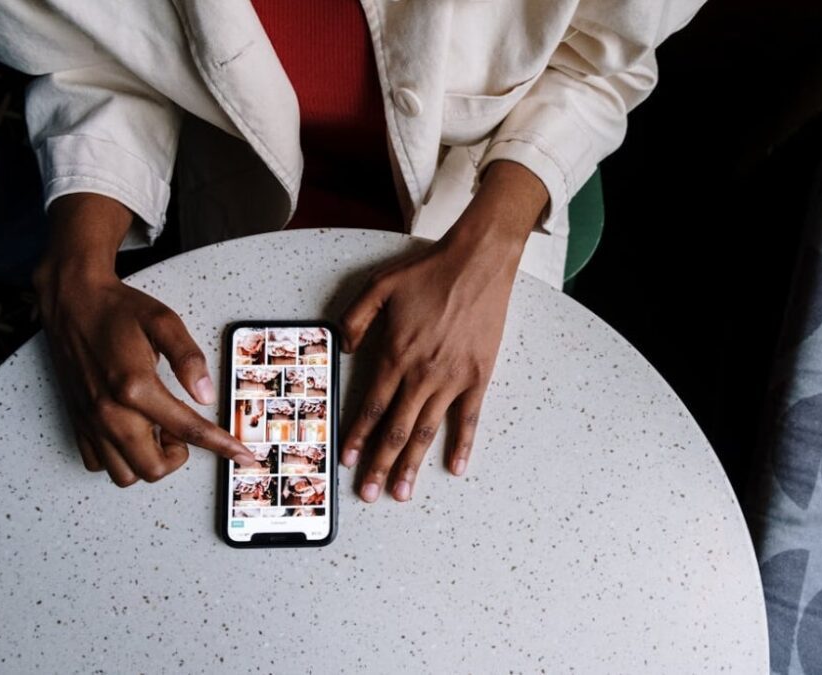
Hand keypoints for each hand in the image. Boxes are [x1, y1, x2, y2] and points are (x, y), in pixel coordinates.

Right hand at [35, 194, 255, 486]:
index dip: (222, 446)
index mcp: (135, 387)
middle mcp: (110, 411)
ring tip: (156, 428)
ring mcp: (91, 421)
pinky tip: (133, 431)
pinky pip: (99, 464)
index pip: (189, 430)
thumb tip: (206, 394)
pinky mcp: (77, 422)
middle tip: (181, 426)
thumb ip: (189, 359)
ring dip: (148, 460)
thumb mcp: (164, 322)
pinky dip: (120, 458)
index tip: (242, 456)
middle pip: (154, 468)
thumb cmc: (118, 310)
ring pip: (125, 474)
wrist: (73, 302)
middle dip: (178, 456)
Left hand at [340, 160, 548, 501]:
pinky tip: (456, 467)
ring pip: (428, 430)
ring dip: (413, 464)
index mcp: (396, 355)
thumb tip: (342, 348)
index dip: (358, 436)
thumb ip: (354, 319)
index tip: (347, 461)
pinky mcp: (479, 376)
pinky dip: (463, 444)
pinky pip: (470, 417)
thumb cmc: (429, 272)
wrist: (478, 262)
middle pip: (397, 429)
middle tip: (370, 494)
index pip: (373, 407)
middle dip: (380, 464)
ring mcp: (453, 378)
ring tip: (402, 491)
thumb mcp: (379, 286)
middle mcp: (422, 373)